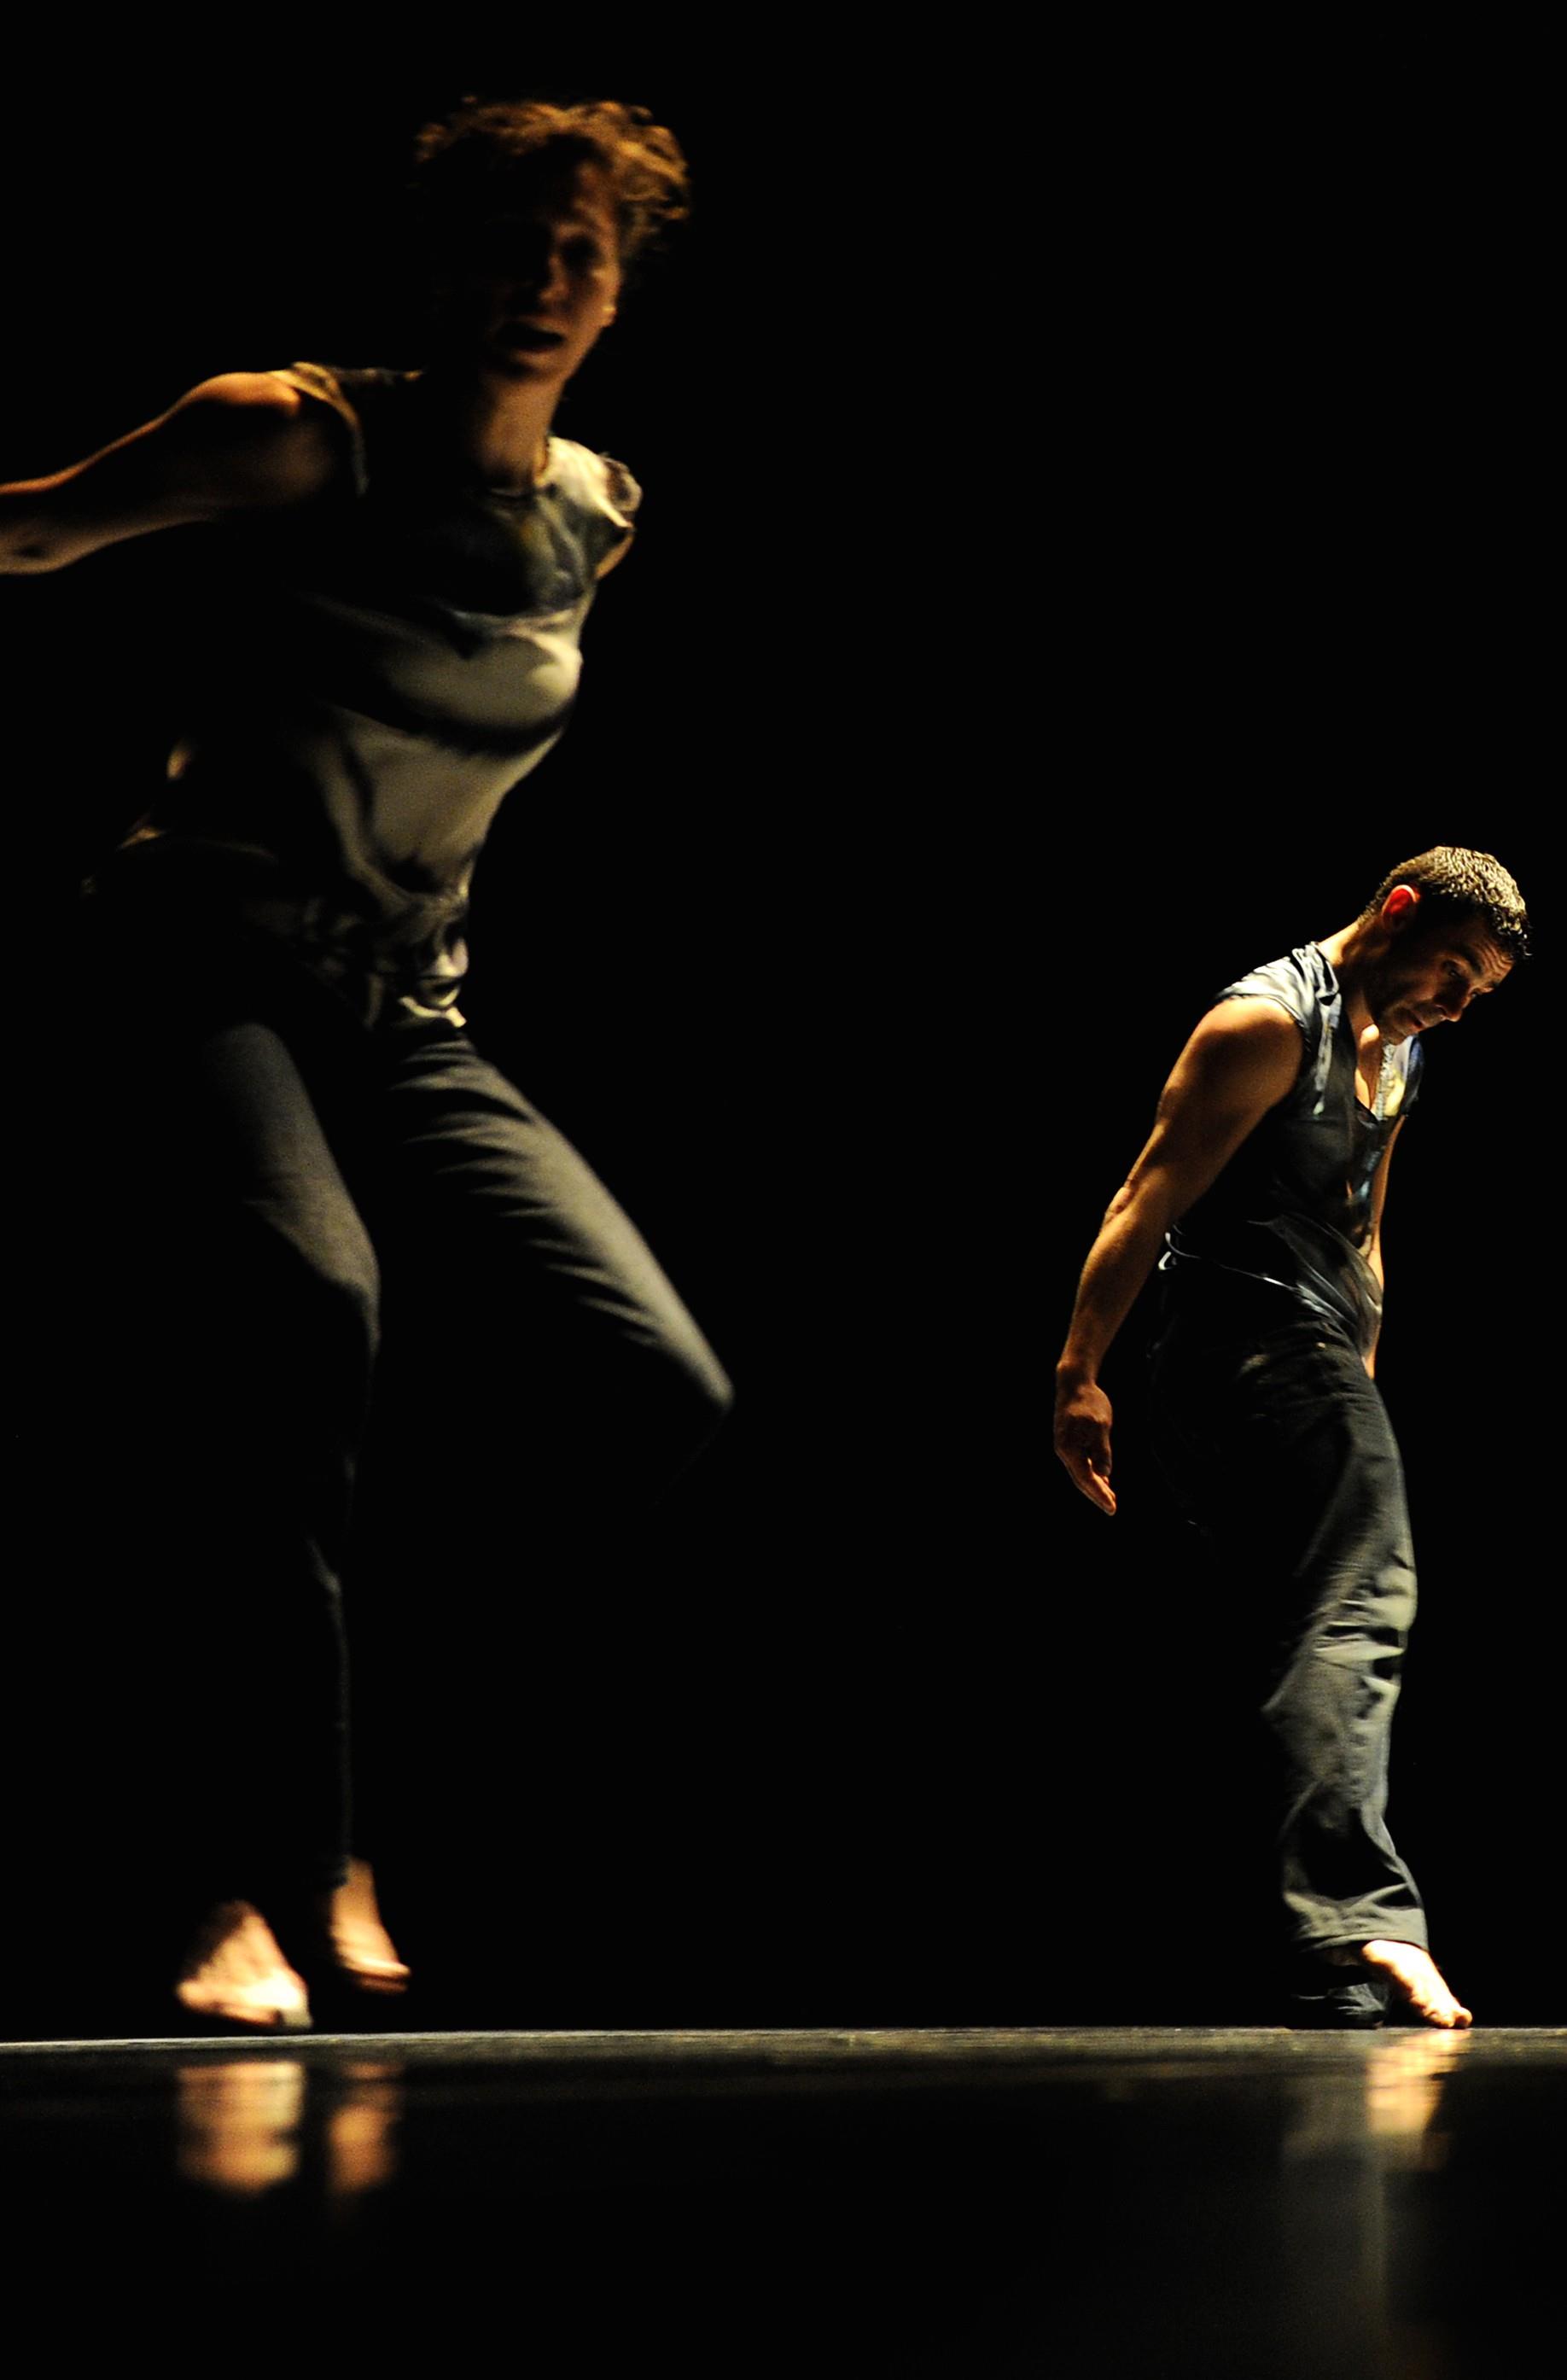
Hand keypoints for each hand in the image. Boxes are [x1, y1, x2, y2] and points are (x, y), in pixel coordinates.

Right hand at [1054, 1373, 1116, 1515]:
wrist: (1074, 1382)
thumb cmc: (1088, 1402)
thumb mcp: (1100, 1426)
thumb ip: (1102, 1451)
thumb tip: (1104, 1473)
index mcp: (1069, 1449)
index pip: (1086, 1478)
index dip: (1099, 1494)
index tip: (1112, 1508)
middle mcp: (1064, 1450)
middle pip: (1081, 1479)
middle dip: (1097, 1493)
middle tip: (1113, 1508)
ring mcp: (1065, 1445)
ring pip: (1081, 1471)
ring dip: (1095, 1484)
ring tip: (1111, 1496)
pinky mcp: (1069, 1440)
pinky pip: (1080, 1462)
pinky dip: (1092, 1471)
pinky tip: (1103, 1476)